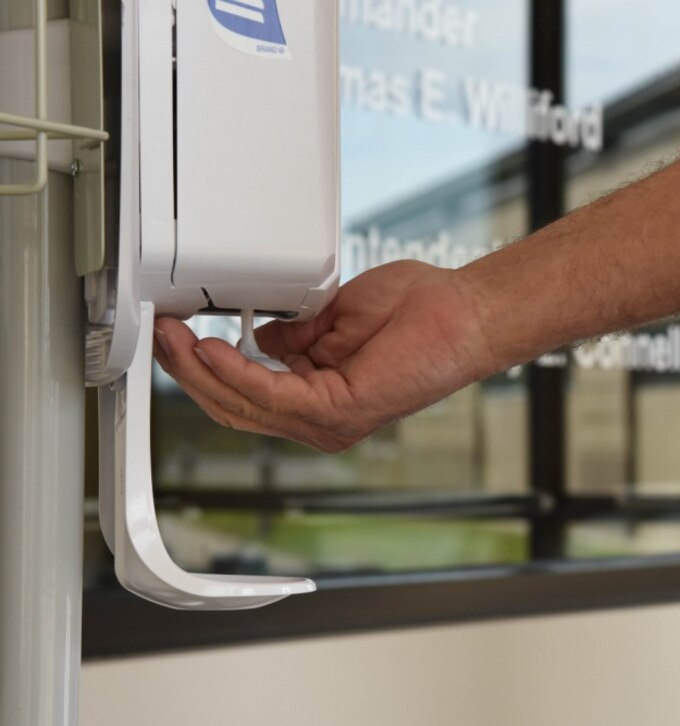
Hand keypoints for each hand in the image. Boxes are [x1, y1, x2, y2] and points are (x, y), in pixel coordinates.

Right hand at [152, 261, 495, 452]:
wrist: (462, 314)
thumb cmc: (420, 314)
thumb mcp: (335, 320)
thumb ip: (294, 336)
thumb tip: (262, 336)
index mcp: (319, 399)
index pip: (244, 397)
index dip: (204, 370)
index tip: (176, 336)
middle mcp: (320, 418)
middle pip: (234, 406)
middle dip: (189, 370)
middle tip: (161, 334)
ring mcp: (329, 420)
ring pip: (244, 404)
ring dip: (202, 370)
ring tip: (175, 336)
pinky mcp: (340, 410)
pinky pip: (273, 396)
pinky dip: (239, 372)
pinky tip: (215, 349)